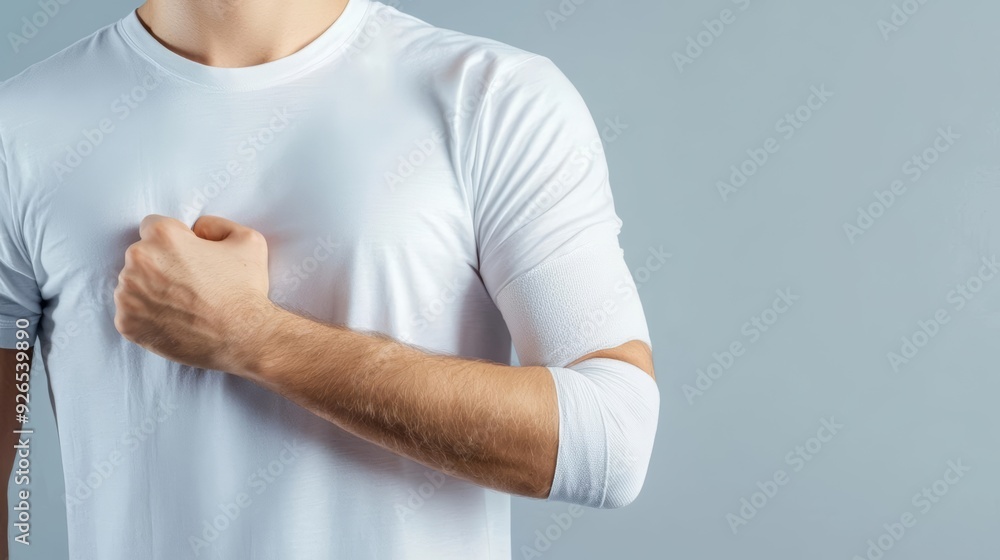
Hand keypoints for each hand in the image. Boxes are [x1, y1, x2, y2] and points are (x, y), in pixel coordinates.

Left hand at [114, 214, 274, 373]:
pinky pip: (130, 313)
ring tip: (183, 305)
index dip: (174, 240)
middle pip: (140, 256)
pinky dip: (147, 317)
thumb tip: (197, 229)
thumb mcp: (248, 240)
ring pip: (133, 285)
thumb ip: (216, 224)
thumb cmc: (245, 290)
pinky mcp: (127, 323)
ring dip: (151, 291)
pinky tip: (173, 320)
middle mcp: (138, 262)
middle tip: (189, 284)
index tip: (187, 257)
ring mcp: (128, 295)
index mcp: (163, 237)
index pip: (153, 226)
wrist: (243, 338)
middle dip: (160, 265)